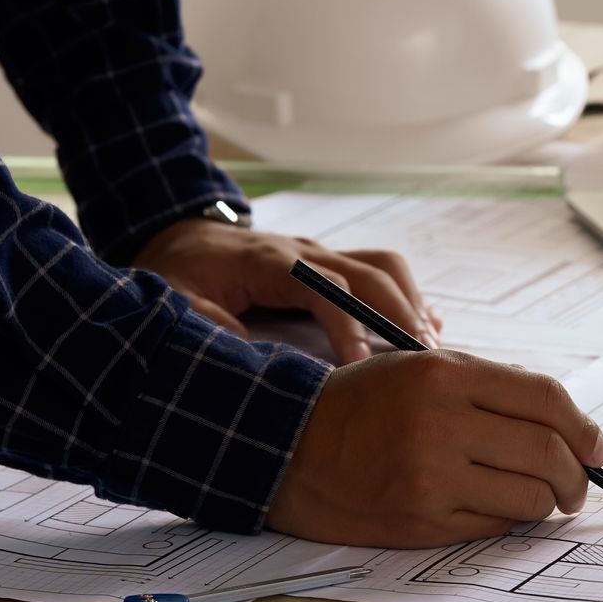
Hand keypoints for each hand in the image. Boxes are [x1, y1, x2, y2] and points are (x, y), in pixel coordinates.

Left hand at [133, 219, 441, 363]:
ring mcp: (320, 254)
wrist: (180, 237)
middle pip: (368, 272)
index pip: (322, 286)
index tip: (362, 364)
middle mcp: (303, 251)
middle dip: (399, 313)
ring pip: (382, 266)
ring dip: (411, 303)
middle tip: (422, 359)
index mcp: (267, 260)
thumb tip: (241, 348)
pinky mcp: (329, 264)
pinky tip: (429, 327)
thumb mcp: (170, 297)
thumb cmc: (177, 272)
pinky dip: (408, 297)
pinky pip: (380, 271)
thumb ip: (201, 320)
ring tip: (431, 348)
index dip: (345, 323)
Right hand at [266, 350, 602, 546]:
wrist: (287, 449)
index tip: (596, 447)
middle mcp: (441, 424)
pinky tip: (497, 509)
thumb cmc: (359, 405)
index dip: (585, 428)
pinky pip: (494, 527)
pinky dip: (508, 521)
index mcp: (445, 375)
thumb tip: (564, 423)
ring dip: (548, 502)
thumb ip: (487, 386)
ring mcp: (431, 478)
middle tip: (579, 484)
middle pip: (549, 452)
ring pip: (531, 498)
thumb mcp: (418, 367)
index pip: (547, 399)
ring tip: (541, 499)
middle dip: (579, 475)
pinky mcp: (421, 522)